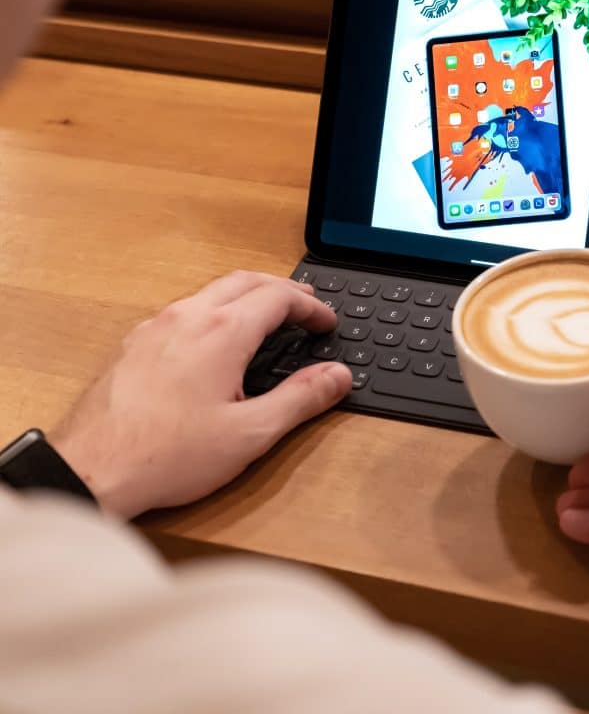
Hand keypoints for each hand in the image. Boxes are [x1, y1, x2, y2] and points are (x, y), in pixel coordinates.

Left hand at [49, 272, 351, 519]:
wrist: (90, 469)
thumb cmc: (167, 455)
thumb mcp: (250, 433)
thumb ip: (300, 399)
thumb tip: (337, 376)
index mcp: (222, 332)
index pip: (278, 297)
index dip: (310, 306)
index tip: (326, 321)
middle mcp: (188, 317)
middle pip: (244, 280)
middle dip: (281, 288)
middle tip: (304, 304)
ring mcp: (156, 327)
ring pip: (210, 291)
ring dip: (245, 295)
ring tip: (264, 315)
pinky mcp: (134, 343)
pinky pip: (182, 309)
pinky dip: (212, 310)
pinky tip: (212, 338)